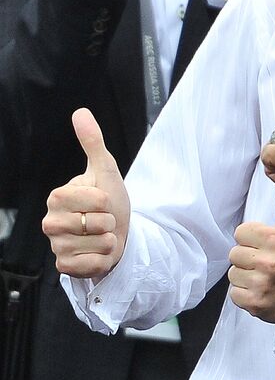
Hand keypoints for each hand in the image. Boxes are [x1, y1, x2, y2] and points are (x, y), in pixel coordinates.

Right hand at [42, 109, 130, 278]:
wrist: (119, 234)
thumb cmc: (110, 202)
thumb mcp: (105, 170)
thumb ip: (92, 142)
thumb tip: (80, 112)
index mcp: (57, 197)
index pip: (92, 198)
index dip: (106, 199)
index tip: (102, 200)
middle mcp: (50, 222)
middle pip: (94, 222)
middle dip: (109, 221)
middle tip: (103, 220)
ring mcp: (56, 246)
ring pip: (96, 243)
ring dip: (108, 239)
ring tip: (101, 235)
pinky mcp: (64, 267)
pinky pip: (91, 264)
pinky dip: (103, 258)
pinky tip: (97, 252)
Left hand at [228, 194, 274, 323]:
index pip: (241, 232)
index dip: (252, 238)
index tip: (266, 245)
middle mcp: (269, 261)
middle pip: (235, 253)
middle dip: (248, 257)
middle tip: (266, 262)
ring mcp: (261, 284)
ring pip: (233, 274)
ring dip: (245, 276)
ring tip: (264, 276)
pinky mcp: (255, 303)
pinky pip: (235, 294)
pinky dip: (245, 294)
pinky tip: (261, 290)